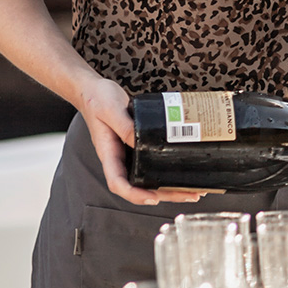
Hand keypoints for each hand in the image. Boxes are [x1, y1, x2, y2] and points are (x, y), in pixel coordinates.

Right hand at [78, 74, 207, 206]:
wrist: (94, 90)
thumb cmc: (97, 99)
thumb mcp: (111, 110)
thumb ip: (125, 126)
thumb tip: (141, 142)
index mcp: (108, 154)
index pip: (118, 183)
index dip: (134, 194)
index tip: (153, 198)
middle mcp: (119, 158)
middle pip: (140, 186)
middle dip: (165, 194)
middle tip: (190, 195)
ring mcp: (128, 153)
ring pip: (149, 176)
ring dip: (170, 186)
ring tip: (194, 189)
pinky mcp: (137, 145)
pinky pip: (153, 161)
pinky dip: (168, 168)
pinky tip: (184, 168)